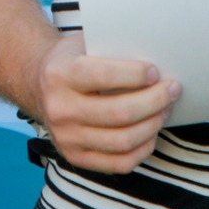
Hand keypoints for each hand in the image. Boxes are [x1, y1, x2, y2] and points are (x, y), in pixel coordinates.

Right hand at [29, 33, 178, 174]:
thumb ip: (112, 48)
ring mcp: (65, 137)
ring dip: (153, 125)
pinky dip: (143, 149)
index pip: (104, 76)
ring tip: (165, 110)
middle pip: (119, 113)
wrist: (37, 84)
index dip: (136, 75)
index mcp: (59, 74)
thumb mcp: (83, 45)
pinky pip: (120, 163)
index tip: (155, 72)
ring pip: (123, 141)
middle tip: (172, 89)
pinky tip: (151, 132)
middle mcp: (59, 108)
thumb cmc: (72, 60)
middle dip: (155, 101)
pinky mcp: (75, 157)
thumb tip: (159, 56)